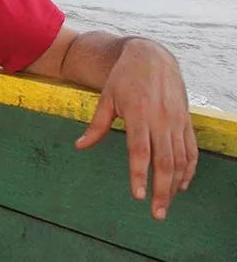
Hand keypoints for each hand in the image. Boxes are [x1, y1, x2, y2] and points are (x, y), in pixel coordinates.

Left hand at [75, 38, 197, 219]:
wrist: (152, 57)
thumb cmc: (124, 78)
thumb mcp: (106, 98)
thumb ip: (96, 125)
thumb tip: (79, 146)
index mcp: (139, 114)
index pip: (140, 151)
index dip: (140, 175)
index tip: (138, 196)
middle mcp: (161, 120)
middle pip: (164, 162)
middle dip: (161, 190)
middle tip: (156, 213)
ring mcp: (177, 121)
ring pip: (180, 159)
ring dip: (175, 184)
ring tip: (166, 204)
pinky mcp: (186, 121)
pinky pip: (191, 150)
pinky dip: (189, 169)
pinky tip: (181, 184)